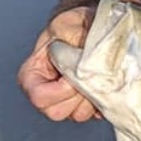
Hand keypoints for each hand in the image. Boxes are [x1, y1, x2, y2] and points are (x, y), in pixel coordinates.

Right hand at [17, 6, 100, 122]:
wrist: (93, 28)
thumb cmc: (74, 27)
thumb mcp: (68, 26)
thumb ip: (72, 41)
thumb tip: (83, 60)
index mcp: (32, 76)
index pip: (40, 98)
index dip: (62, 88)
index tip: (75, 71)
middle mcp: (47, 94)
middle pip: (57, 112)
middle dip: (78, 93)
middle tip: (90, 72)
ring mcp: (67, 102)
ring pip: (79, 115)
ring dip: (93, 95)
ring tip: (98, 73)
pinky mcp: (87, 106)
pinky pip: (97, 113)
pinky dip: (106, 99)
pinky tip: (107, 81)